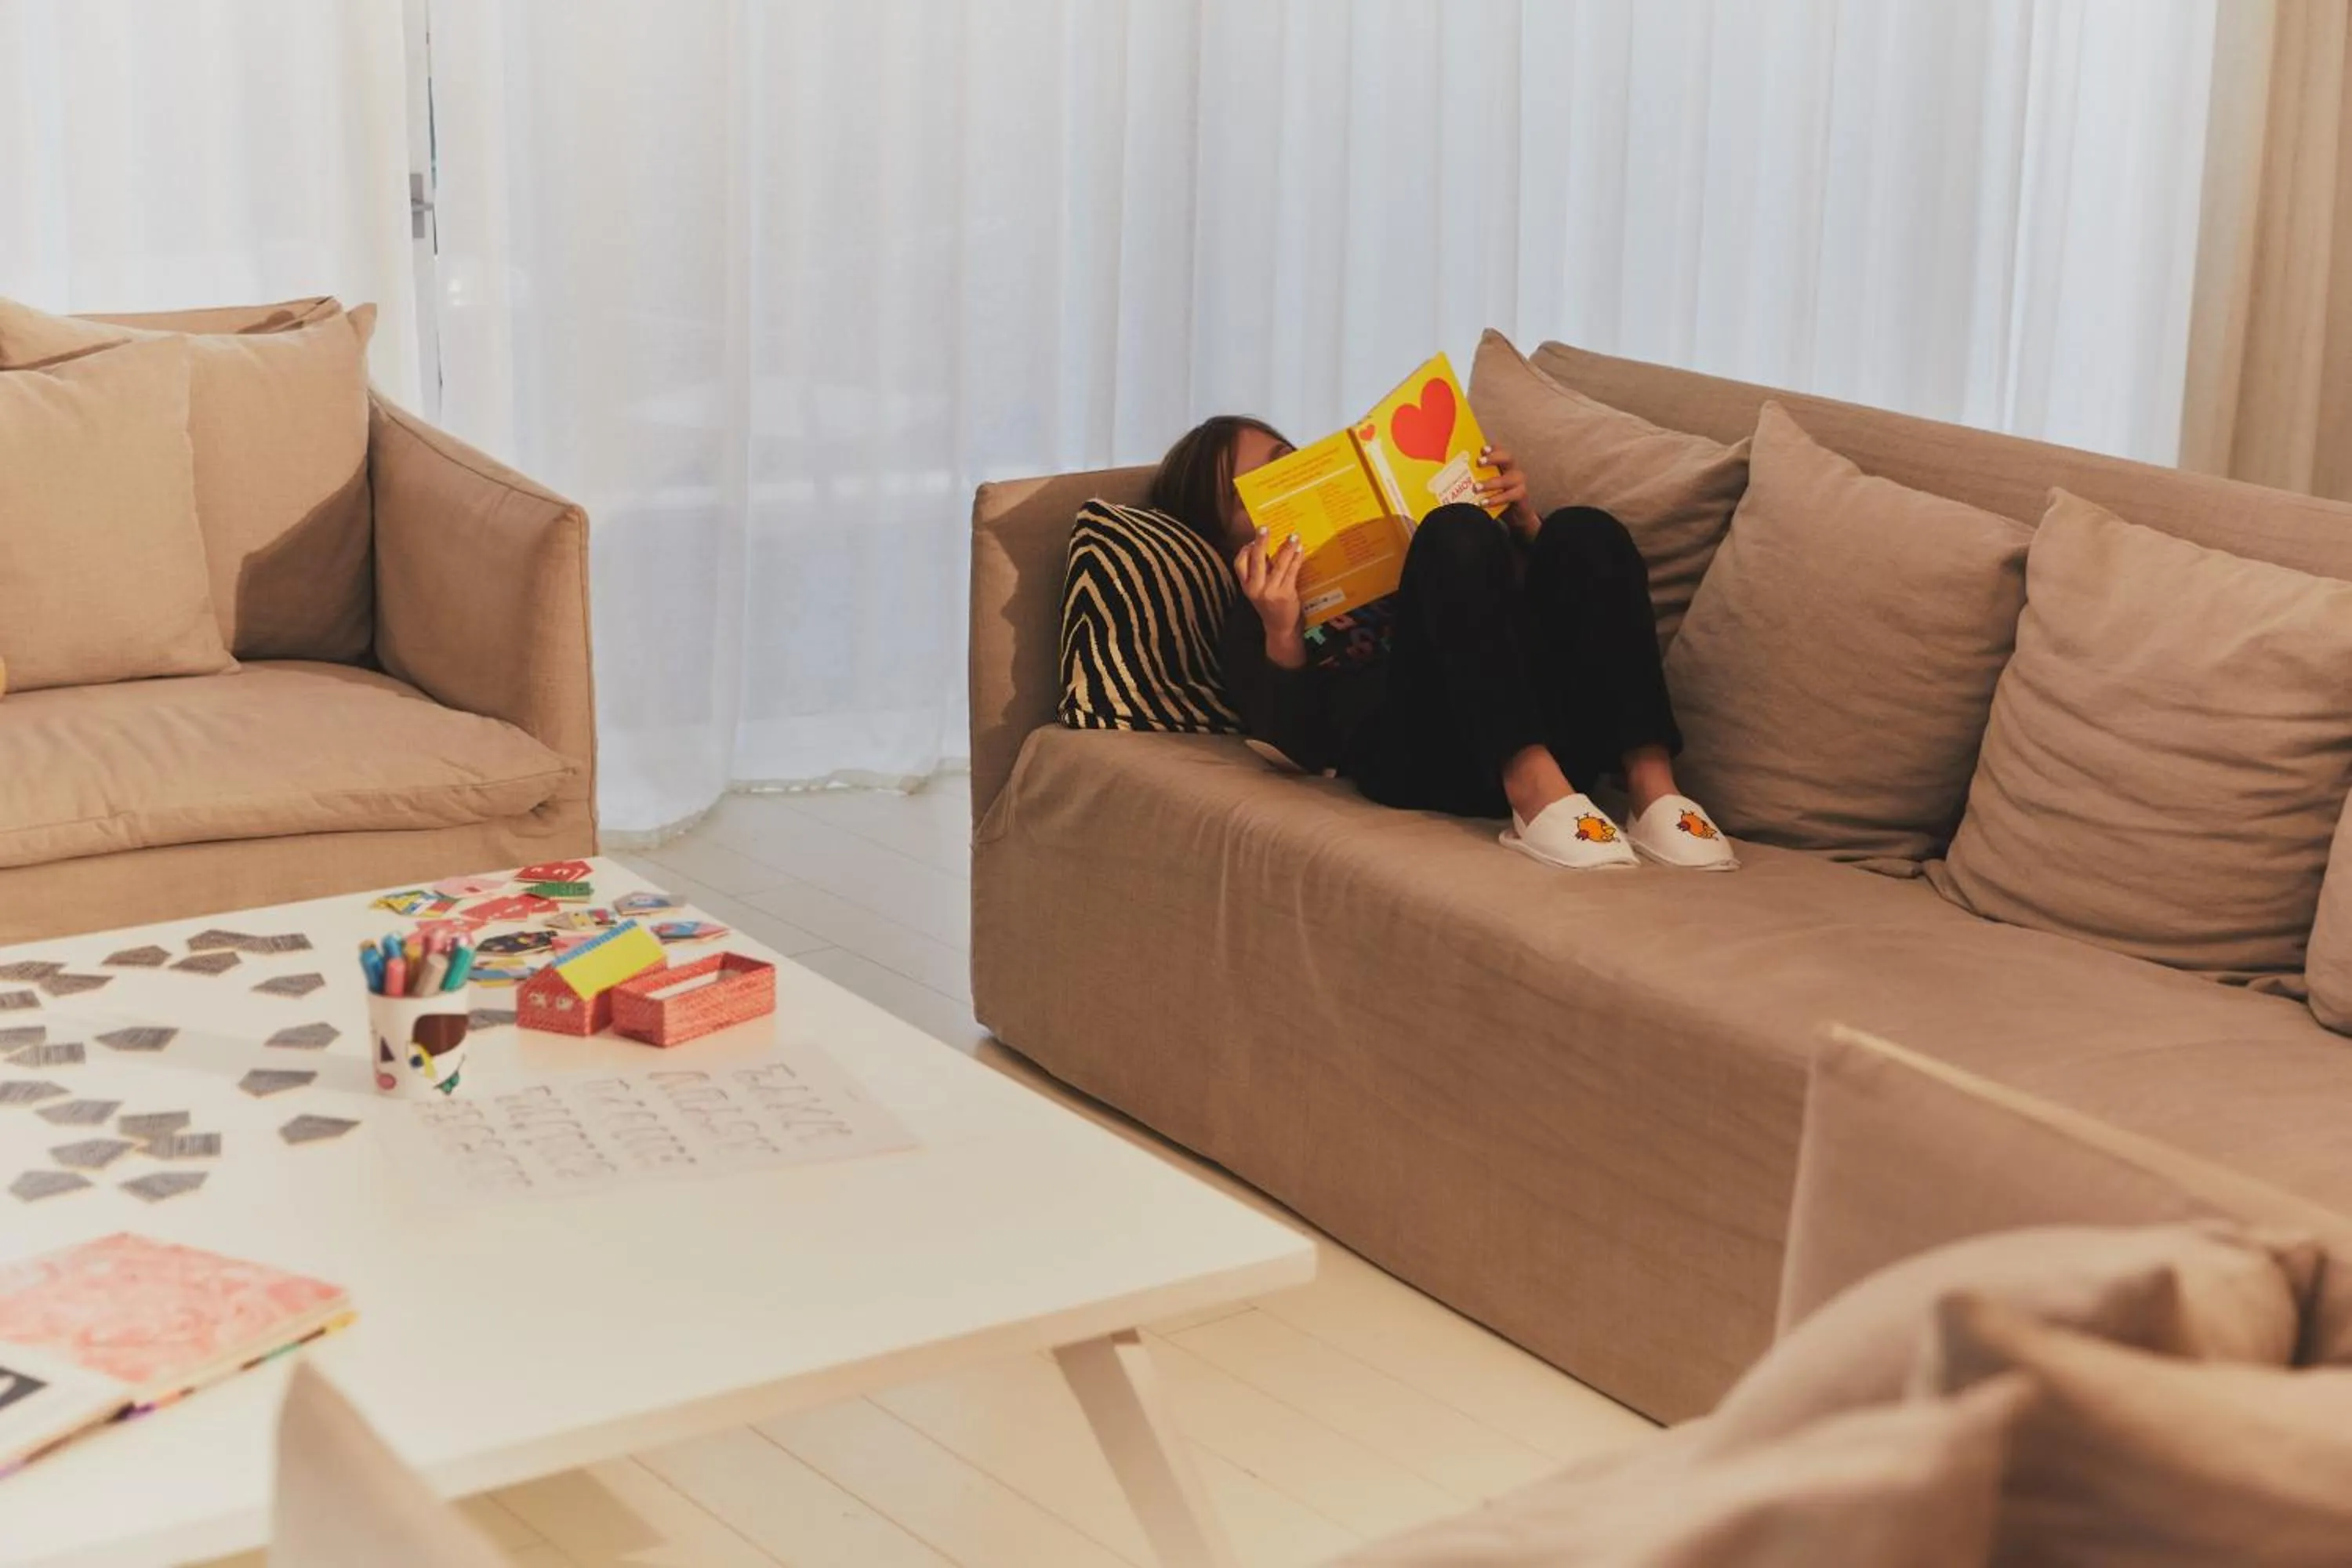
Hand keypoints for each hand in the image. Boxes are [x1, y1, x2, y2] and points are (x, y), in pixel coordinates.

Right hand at [1234, 528, 1306, 662]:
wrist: (1280, 629)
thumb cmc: (1271, 606)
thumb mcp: (1259, 592)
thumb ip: (1260, 574)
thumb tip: (1266, 549)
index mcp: (1247, 587)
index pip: (1239, 564)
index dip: (1245, 550)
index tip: (1252, 540)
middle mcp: (1256, 589)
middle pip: (1256, 560)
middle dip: (1260, 541)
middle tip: (1264, 527)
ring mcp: (1271, 591)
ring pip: (1278, 564)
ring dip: (1286, 547)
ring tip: (1293, 536)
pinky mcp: (1285, 594)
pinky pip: (1292, 571)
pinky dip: (1296, 559)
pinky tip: (1300, 550)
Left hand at [1474, 444, 1540, 540]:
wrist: (1516, 515)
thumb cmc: (1497, 497)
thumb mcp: (1486, 486)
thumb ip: (1476, 479)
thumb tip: (1452, 477)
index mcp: (1503, 464)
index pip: (1500, 450)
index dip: (1492, 448)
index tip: (1482, 449)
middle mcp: (1513, 469)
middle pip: (1507, 457)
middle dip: (1493, 458)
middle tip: (1479, 462)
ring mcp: (1519, 482)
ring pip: (1507, 479)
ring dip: (1490, 483)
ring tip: (1476, 487)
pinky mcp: (1521, 495)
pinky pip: (1509, 495)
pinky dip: (1496, 499)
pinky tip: (1483, 503)